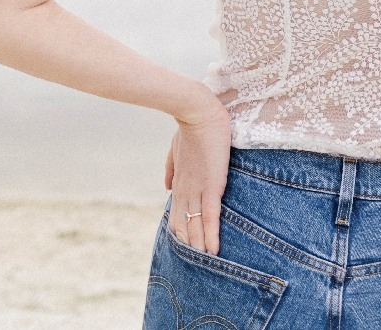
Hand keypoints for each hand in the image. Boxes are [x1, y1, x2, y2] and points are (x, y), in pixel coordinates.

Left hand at [163, 100, 231, 254]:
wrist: (196, 113)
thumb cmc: (189, 128)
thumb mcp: (174, 149)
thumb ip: (170, 169)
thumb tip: (166, 187)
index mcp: (178, 184)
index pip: (177, 216)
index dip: (181, 234)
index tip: (185, 250)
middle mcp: (184, 191)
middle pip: (184, 227)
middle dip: (190, 247)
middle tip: (195, 267)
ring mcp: (198, 190)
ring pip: (196, 227)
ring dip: (200, 248)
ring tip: (205, 267)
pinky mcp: (212, 186)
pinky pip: (211, 217)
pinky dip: (211, 235)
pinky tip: (214, 250)